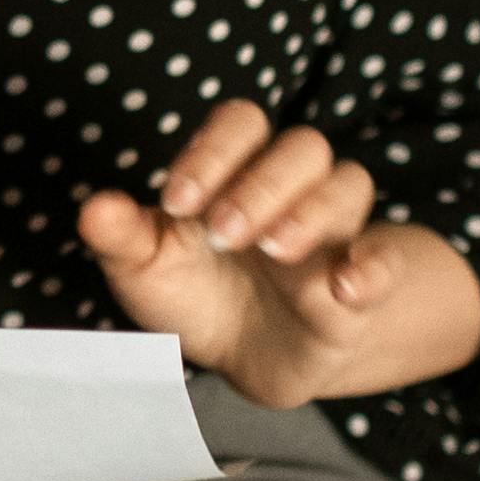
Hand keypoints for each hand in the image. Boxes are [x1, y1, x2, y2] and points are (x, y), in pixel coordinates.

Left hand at [77, 104, 479, 407]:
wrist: (238, 356)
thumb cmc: (192, 292)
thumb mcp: (144, 267)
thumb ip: (122, 236)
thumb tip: (94, 210)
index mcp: (236, 170)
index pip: (241, 124)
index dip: (212, 150)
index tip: (175, 202)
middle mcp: (291, 190)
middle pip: (303, 147)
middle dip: (262, 183)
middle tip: (223, 232)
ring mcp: (331, 235)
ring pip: (349, 185)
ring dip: (312, 211)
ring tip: (275, 248)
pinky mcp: (357, 288)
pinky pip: (385, 261)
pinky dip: (374, 266)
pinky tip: (346, 284)